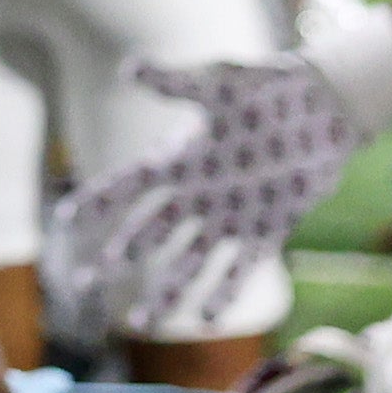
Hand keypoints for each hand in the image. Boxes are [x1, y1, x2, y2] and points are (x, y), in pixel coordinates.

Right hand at [47, 51, 355, 337]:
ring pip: (188, 261)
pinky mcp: (267, 229)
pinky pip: (240, 268)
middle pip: (146, 234)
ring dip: (165, 291)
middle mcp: (196, 194)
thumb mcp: (219, 83)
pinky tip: (205, 320)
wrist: (325, 107)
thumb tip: (129, 69)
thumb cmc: (267, 88)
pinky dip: (223, 293)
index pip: (127, 186)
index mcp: (178, 160)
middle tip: (83, 286)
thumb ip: (177, 84)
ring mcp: (230, 215)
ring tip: (145, 323)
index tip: (67, 221)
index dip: (97, 203)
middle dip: (114, 261)